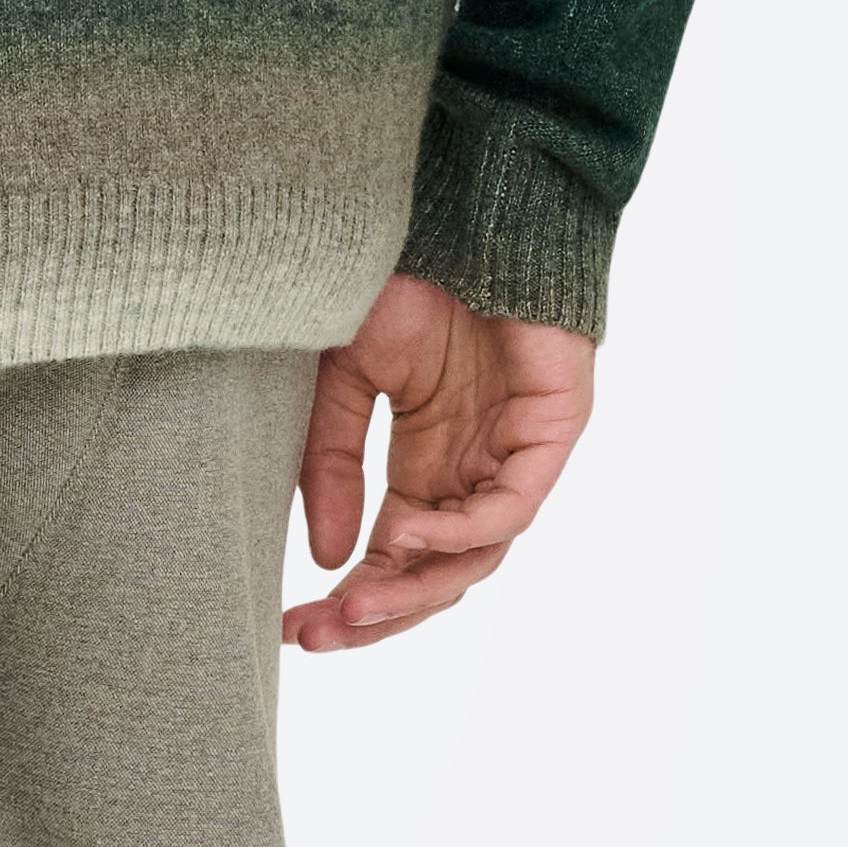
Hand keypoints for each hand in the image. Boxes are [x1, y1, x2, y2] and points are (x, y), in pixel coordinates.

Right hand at [286, 273, 593, 653]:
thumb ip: (331, 464)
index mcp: (427, 466)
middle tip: (320, 635)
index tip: (295, 628)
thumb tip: (325, 558)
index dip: (350, 597)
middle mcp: (473, 472)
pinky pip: (512, 507)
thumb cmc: (404, 279)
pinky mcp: (552, 431)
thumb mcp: (342, 380)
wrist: (456, 212)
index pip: (395, 559)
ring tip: (355, 600)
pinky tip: (401, 532)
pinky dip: (458, 531)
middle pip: (437, 576)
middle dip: (378, 612)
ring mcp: (516, 455)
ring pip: (476, 557)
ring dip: (414, 586)